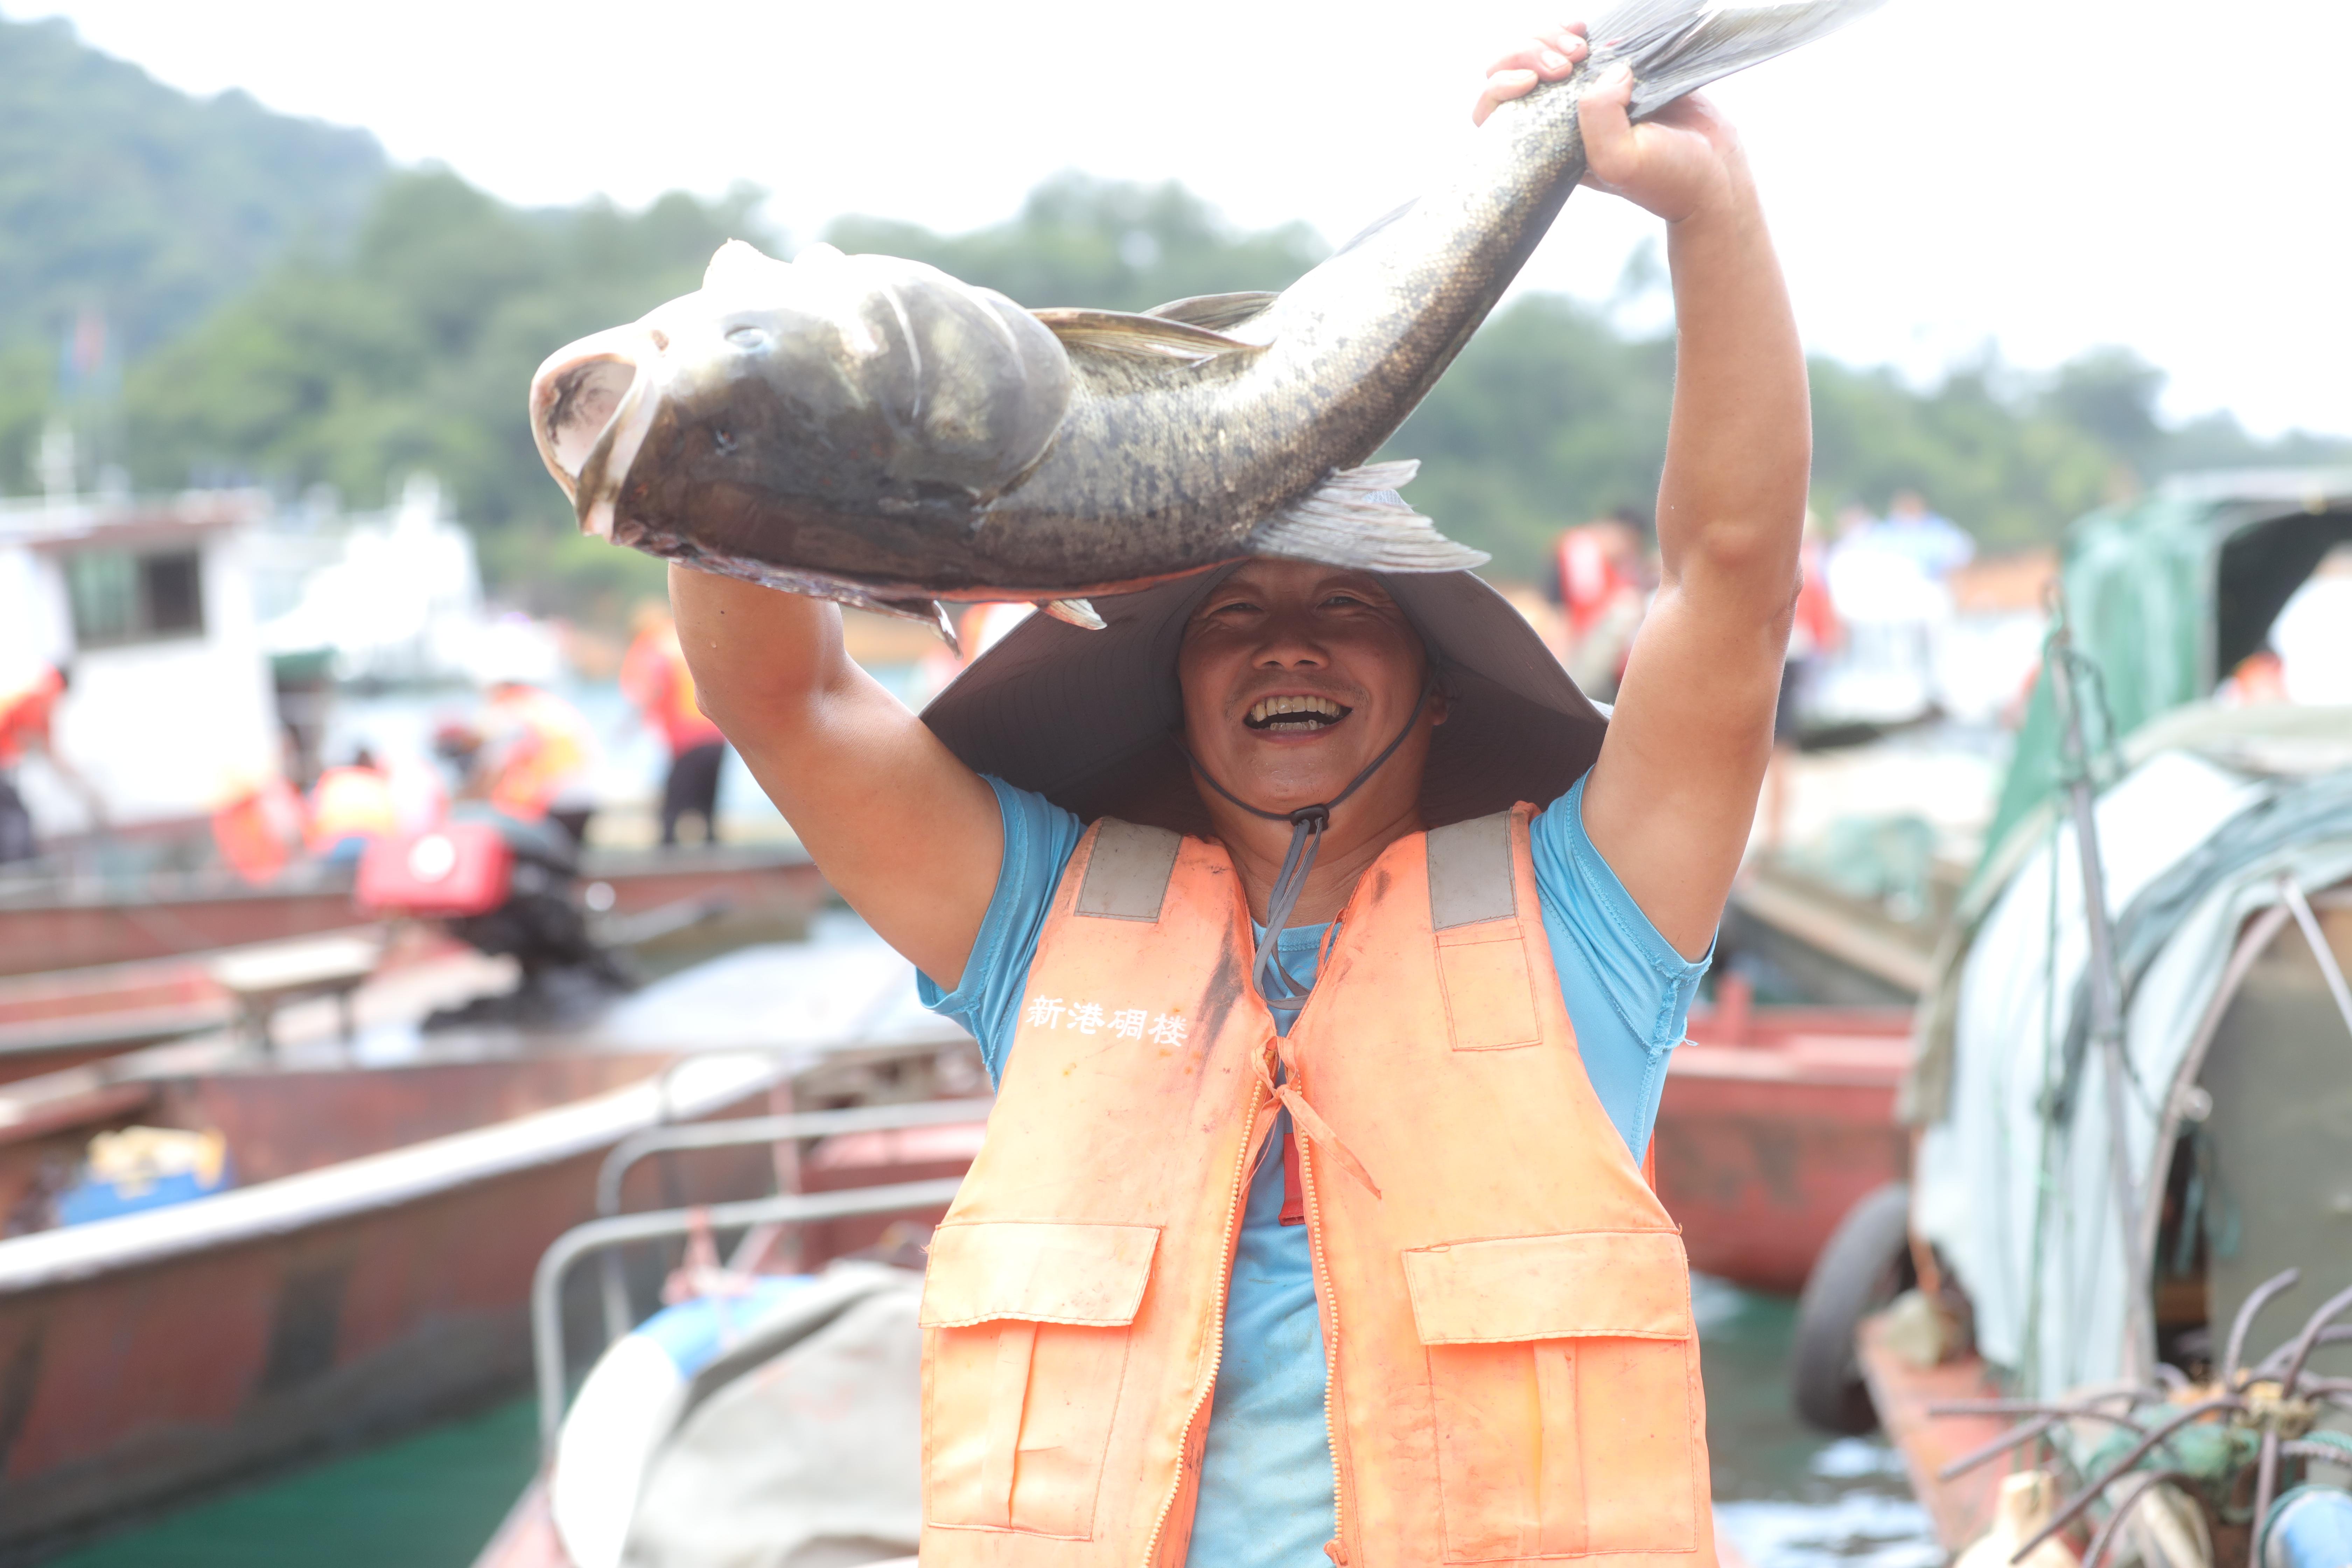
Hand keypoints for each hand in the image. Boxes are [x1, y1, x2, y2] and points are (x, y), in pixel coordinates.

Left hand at [1474, 23, 1747, 225]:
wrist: (1714, 173)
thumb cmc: (1668, 177)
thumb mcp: (1622, 159)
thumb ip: (1600, 115)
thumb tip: (1607, 68)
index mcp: (1544, 146)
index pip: (1492, 111)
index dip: (1499, 85)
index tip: (1532, 81)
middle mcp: (1555, 118)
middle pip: (1509, 69)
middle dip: (1530, 51)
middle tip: (1571, 59)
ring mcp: (1582, 93)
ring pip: (1538, 49)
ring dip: (1551, 35)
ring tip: (1584, 46)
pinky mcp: (1611, 73)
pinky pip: (1577, 41)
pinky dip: (1575, 29)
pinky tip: (1589, 31)